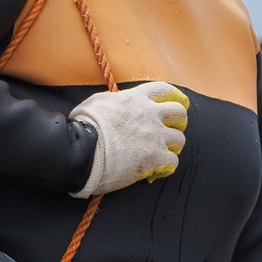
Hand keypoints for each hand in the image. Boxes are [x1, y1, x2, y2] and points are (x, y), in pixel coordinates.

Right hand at [69, 83, 188, 197]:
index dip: (173, 96)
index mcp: (136, 99)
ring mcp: (154, 136)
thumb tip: (115, 103)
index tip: (177, 102)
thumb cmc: (84, 126)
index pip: (164, 90)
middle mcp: (149, 115)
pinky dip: (167, 167)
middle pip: (179, 112)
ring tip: (163, 153)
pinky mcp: (155, 158)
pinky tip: (157, 170)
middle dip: (179, 121)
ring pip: (179, 139)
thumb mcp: (96, 102)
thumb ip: (113, 100)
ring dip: (172, 147)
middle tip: (172, 129)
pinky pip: (173, 162)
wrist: (82, 151)